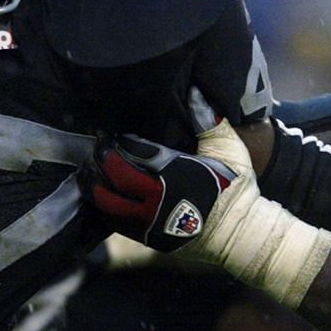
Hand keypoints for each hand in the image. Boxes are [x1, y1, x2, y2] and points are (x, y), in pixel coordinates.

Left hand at [88, 133, 238, 252]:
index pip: (135, 152)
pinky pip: (115, 222)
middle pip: (114, 177)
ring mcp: (150, 223)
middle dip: (101, 160)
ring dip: (95, 185)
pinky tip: (101, 195)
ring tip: (89, 171)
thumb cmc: (235, 187)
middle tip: (97, 149)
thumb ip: (207, 120)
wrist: (240, 233)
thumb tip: (194, 91)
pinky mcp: (148, 239)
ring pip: (108, 203)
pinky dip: (105, 207)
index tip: (109, 134)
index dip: (118, 143)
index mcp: (174, 174)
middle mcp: (157, 200)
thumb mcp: (226, 149)